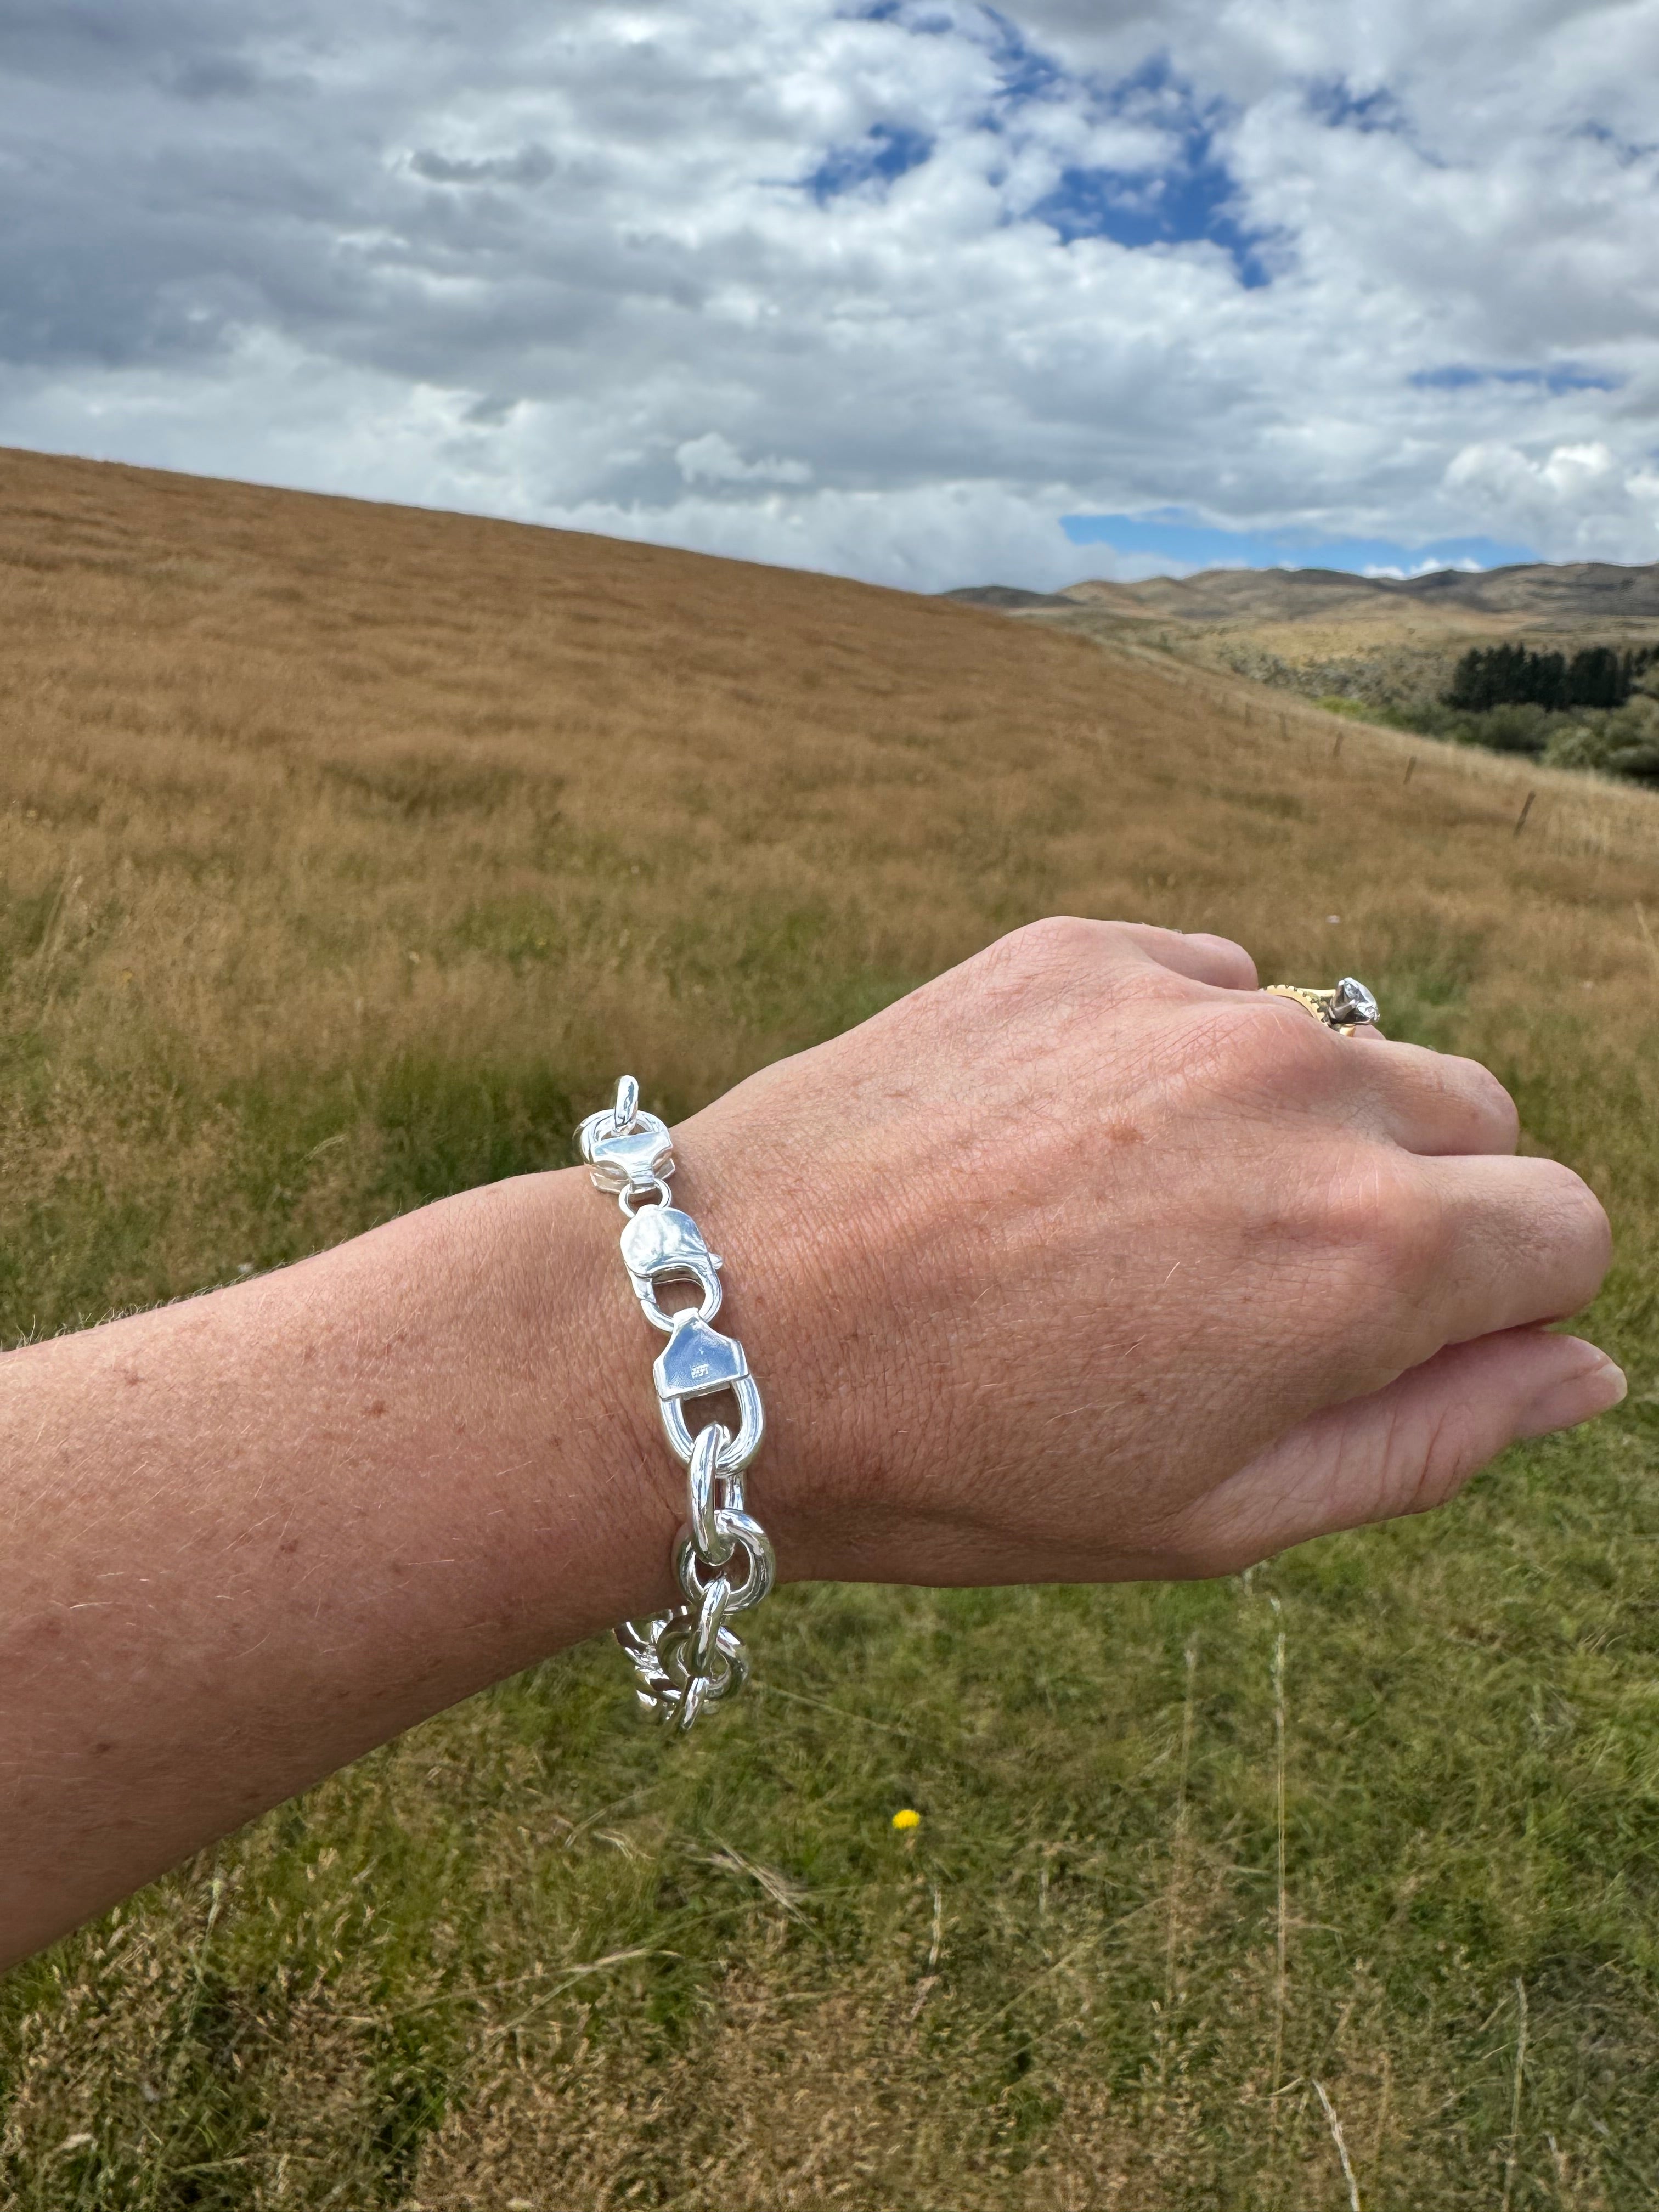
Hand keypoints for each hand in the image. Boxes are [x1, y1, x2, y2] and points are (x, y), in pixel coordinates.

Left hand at [673, 918, 1619, 1584]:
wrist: (726, 1335)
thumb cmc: (969, 1459)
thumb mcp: (1223, 1516)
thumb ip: (1438, 1437)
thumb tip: (1582, 1365)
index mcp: (1370, 1249)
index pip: (1562, 1229)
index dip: (1493, 1303)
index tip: (1384, 1342)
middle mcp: (1304, 1089)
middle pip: (1473, 1116)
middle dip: (1417, 1203)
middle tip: (1255, 1292)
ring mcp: (1185, 1003)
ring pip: (1341, 1044)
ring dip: (1293, 1124)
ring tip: (1142, 1220)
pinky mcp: (1078, 951)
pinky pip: (1210, 986)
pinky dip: (1182, 1058)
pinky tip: (1071, 1144)